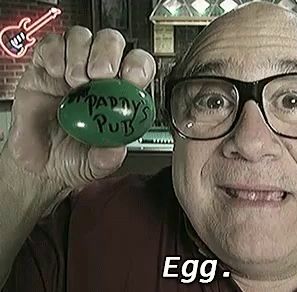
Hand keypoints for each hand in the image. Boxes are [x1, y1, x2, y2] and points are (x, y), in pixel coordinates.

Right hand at [3, 26, 155, 207]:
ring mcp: (71, 70)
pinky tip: (55, 73)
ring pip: (83, 37)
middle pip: (112, 43)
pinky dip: (54, 53)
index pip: (138, 67)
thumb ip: (107, 158)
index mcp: (119, 96)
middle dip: (109, 53)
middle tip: (100, 74)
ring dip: (81, 53)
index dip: (139, 66)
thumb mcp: (94, 165)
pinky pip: (51, 44)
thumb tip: (118, 148)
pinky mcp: (44, 67)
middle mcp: (97, 78)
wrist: (38, 165)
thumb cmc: (72, 158)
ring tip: (75, 81)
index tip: (132, 78)